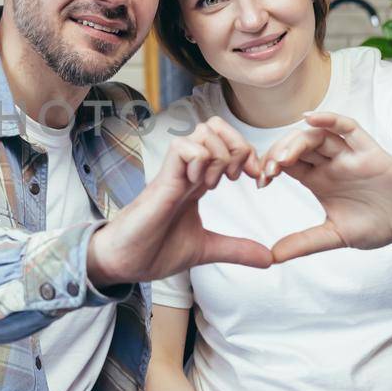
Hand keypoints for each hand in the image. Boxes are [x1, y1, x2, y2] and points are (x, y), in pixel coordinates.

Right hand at [86, 118, 272, 286]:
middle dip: (237, 145)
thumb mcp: (206, 249)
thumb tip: (269, 259)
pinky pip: (182, 148)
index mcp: (196, 182)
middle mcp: (186, 171)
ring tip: (215, 183)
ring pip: (201, 132)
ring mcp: (173, 173)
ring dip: (219, 154)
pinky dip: (200, 160)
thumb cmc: (153, 251)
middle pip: (214, 127)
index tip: (257, 181)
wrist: (122, 263)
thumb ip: (236, 249)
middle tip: (237, 176)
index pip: (225, 144)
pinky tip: (199, 184)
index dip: (248, 155)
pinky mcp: (161, 181)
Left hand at [262, 110, 391, 262]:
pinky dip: (330, 120)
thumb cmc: (377, 225)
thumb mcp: (335, 236)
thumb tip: (271, 257)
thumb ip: (305, 243)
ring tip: (284, 158)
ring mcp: (348, 155)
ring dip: (296, 142)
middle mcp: (330, 163)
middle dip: (278, 153)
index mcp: (318, 180)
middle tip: (268, 170)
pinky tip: (312, 119)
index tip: (260, 182)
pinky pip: (348, 128)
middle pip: (296, 146)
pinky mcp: (369, 151)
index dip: (270, 168)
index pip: (286, 164)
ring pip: (317, 135)